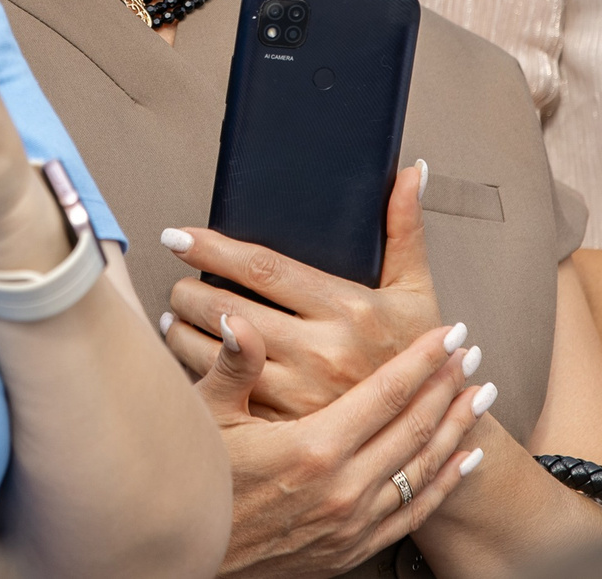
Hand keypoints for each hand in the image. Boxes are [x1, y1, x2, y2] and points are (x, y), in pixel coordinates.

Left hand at [160, 160, 445, 419]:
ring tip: (174, 318)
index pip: (262, 267)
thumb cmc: (418, 351)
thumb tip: (411, 171)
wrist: (428, 427)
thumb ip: (406, 228)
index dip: (213, 249)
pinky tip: (190, 359)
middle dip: (189, 293)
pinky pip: (228, 396)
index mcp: (349, 309)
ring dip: (184, 333)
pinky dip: (199, 375)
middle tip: (176, 282)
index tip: (177, 237)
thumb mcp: (416, 289)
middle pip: (230, 311)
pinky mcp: (288, 430)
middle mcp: (323, 352)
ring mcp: (303, 396)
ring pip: (219, 356)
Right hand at [195, 305, 486, 576]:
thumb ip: (233, 367)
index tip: (449, 332)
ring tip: (480, 395)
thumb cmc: (200, 481)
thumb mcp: (207, 421)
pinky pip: (414, 512)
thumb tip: (236, 317)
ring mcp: (352, 522)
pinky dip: (444, 482)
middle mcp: (343, 487)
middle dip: (448, 385)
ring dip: (456, 428)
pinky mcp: (353, 548)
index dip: (423, 360)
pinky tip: (464, 459)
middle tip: (472, 352)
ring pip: (422, 468)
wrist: (196, 559)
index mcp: (313, 448)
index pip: (386, 394)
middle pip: (414, 427)